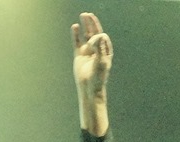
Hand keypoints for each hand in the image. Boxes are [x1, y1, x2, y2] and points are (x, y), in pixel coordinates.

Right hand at [71, 12, 111, 134]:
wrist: (89, 89)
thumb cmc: (98, 78)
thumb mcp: (101, 62)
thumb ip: (100, 48)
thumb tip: (99, 34)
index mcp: (105, 51)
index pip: (103, 38)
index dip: (98, 36)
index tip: (95, 40)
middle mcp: (97, 50)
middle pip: (95, 33)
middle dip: (92, 24)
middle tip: (89, 15)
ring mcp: (87, 52)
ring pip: (86, 36)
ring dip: (85, 26)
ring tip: (83, 15)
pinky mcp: (79, 55)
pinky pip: (77, 42)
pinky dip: (75, 34)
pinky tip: (75, 26)